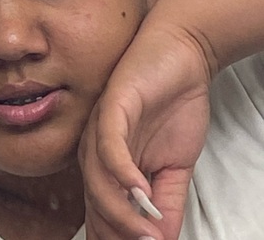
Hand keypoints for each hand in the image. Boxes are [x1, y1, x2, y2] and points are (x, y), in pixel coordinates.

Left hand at [79, 18, 211, 239]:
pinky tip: (139, 190)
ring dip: (121, 213)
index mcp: (108, 166)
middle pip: (95, 203)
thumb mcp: (176, 166)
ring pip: (98, 180)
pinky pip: (108, 145)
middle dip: (115, 234)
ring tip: (146, 237)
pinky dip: (122, 171)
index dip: (114, 238)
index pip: (101, 213)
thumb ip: (167, 201)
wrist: (181, 55)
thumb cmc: (173, 106)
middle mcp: (96, 150)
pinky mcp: (111, 107)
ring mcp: (100, 128)